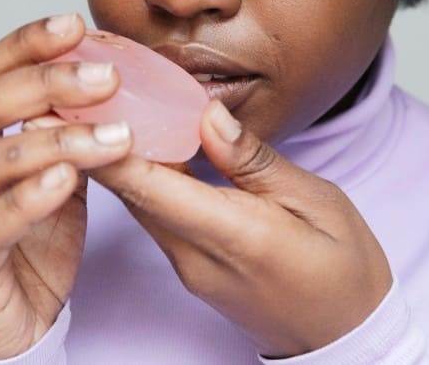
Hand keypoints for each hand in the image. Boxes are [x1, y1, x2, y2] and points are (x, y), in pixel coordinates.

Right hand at [0, 13, 133, 359]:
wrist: (8, 331)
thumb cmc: (30, 248)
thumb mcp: (54, 178)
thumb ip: (65, 134)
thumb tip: (110, 81)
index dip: (25, 45)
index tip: (75, 23)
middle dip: (47, 82)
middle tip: (108, 76)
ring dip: (59, 140)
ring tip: (117, 133)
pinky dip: (33, 196)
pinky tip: (71, 179)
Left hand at [89, 99, 392, 357]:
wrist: (346, 337)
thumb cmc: (343, 268)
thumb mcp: (316, 200)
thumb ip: (254, 160)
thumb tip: (207, 115)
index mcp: (233, 235)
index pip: (150, 186)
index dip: (109, 146)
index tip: (82, 106)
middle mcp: (195, 257)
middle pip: (132, 192)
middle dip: (103, 142)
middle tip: (87, 89)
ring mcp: (187, 268)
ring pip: (139, 203)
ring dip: (120, 158)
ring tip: (109, 106)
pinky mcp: (189, 269)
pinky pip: (155, 215)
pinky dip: (144, 178)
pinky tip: (145, 143)